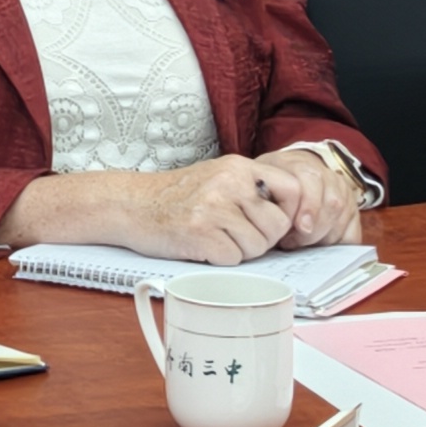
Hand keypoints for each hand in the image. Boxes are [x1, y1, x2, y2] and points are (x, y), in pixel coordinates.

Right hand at [2, 156, 297, 262]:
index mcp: (239, 167)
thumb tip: (294, 219)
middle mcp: (230, 183)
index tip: (278, 224)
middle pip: (277, 226)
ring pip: (258, 247)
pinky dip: (220, 259)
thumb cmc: (178, 197)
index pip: (293, 188)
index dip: (293, 212)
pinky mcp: (200, 233)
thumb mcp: (218, 177)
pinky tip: (201, 246)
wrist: (130, 204)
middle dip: (262, 238)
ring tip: (215, 238)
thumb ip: (252, 189)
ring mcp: (214, 208)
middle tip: (236, 234)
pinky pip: (233, 259)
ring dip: (240, 251)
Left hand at [255, 146, 364, 248]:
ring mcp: (342, 191)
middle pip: (332, 202)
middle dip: (314, 229)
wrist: (289, 178)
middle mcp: (326, 174)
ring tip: (302, 244)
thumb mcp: (261, 187)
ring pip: (343, 216)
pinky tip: (321, 247)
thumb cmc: (271, 188)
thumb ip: (265, 202)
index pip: (312, 180)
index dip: (309, 206)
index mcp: (300, 164)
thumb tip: (270, 228)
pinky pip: (353, 232)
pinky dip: (338, 243)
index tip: (301, 227)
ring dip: (323, 237)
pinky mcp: (353, 210)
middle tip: (292, 242)